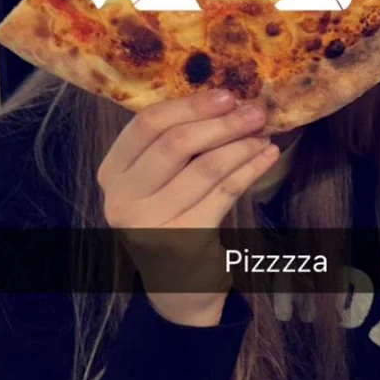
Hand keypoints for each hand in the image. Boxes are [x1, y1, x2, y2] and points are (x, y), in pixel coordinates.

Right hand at [96, 89, 278, 325]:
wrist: (178, 285)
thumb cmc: (171, 216)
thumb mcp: (159, 179)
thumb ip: (176, 143)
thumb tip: (227, 101)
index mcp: (112, 173)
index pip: (146, 125)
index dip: (189, 106)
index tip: (227, 94)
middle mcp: (122, 200)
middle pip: (176, 144)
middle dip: (222, 123)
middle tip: (255, 111)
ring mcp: (149, 226)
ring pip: (205, 168)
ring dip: (241, 145)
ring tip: (264, 133)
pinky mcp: (183, 243)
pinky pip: (224, 194)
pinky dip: (249, 170)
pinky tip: (267, 156)